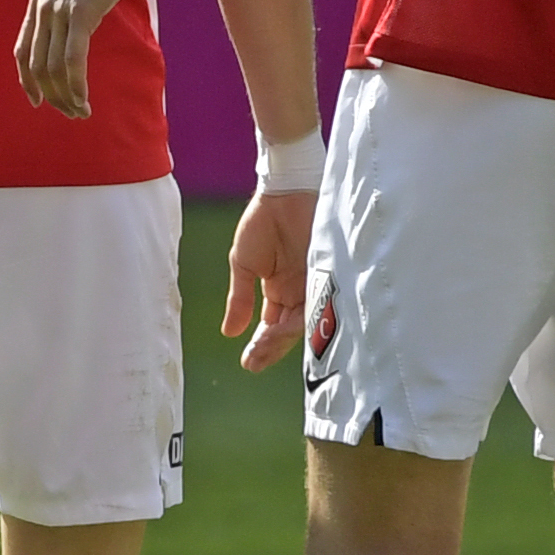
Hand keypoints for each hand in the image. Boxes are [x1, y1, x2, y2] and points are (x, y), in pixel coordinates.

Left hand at [13, 0, 142, 115]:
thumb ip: (70, 8)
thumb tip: (78, 29)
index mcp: (38, 3)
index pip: (23, 51)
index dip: (27, 80)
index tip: (38, 100)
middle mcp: (43, 8)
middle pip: (37, 65)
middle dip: (52, 95)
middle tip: (70, 112)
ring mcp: (60, 10)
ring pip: (54, 66)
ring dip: (66, 95)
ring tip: (81, 110)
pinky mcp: (82, 12)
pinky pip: (73, 57)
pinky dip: (76, 83)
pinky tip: (83, 98)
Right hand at [222, 184, 312, 370]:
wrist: (284, 192)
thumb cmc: (262, 222)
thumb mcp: (243, 265)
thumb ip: (240, 299)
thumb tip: (229, 333)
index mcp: (278, 288)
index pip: (273, 325)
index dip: (261, 344)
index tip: (247, 362)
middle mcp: (298, 290)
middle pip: (288, 328)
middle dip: (270, 347)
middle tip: (254, 362)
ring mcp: (313, 283)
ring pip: (302, 321)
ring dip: (282, 338)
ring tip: (263, 350)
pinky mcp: (325, 273)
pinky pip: (317, 303)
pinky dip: (302, 319)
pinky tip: (286, 332)